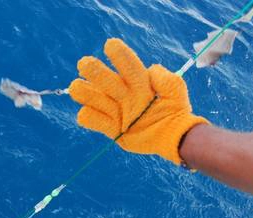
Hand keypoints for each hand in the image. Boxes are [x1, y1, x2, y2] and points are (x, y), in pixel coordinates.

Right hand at [69, 38, 208, 164]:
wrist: (172, 137)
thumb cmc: (175, 111)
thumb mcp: (176, 91)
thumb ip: (166, 79)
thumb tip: (150, 71)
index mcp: (139, 82)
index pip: (128, 65)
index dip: (119, 55)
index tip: (110, 45)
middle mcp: (124, 94)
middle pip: (105, 79)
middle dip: (94, 70)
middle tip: (84, 64)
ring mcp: (117, 111)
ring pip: (94, 97)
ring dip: (85, 92)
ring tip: (76, 87)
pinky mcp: (113, 129)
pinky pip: (94, 120)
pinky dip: (88, 116)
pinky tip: (87, 114)